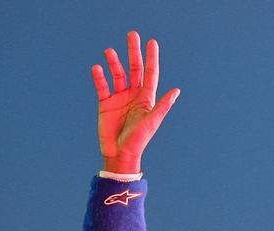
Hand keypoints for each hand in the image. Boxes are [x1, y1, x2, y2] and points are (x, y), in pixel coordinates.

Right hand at [92, 30, 180, 173]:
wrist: (120, 154)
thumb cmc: (139, 140)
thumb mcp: (151, 122)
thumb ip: (162, 106)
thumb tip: (176, 91)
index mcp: (146, 98)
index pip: (150, 73)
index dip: (151, 58)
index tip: (151, 42)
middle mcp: (133, 95)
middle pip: (134, 68)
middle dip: (133, 52)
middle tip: (132, 34)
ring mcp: (119, 98)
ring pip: (117, 74)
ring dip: (113, 62)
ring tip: (109, 51)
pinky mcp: (105, 103)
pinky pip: (102, 86)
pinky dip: (99, 77)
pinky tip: (97, 68)